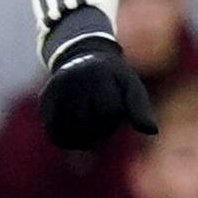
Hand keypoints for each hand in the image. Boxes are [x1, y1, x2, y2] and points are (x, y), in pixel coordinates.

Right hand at [38, 19, 154, 152]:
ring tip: (92, 124)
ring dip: (85, 137)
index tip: (118, 107)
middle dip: (102, 127)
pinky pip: (54, 132)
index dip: (117, 116)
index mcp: (98, 73)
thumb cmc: (114, 77)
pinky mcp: (45, 99)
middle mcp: (72, 79)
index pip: (110, 111)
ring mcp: (55, 89)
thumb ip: (140, 108)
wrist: (83, 57)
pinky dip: (67, 140)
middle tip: (103, 115)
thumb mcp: (132, 87)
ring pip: (70, 131)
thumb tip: (151, 131)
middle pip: (89, 123)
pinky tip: (77, 137)